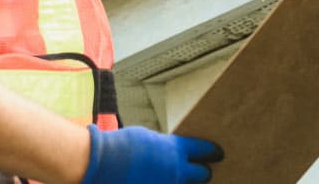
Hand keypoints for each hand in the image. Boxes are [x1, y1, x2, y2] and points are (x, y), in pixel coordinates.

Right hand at [81, 125, 223, 183]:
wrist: (100, 163)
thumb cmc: (121, 146)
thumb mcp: (148, 138)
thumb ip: (165, 146)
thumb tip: (173, 153)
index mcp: (175, 150)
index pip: (204, 151)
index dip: (213, 152)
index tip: (218, 154)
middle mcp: (176, 171)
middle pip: (203, 175)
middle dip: (204, 173)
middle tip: (204, 172)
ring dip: (183, 182)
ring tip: (175, 177)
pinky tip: (158, 180)